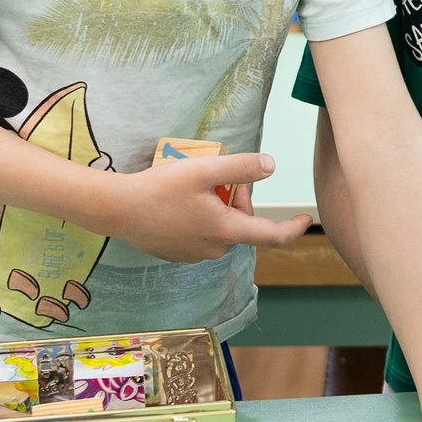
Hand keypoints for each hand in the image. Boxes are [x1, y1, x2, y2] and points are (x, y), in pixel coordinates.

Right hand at [94, 153, 311, 262]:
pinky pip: (202, 235)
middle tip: (220, 178)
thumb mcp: (204, 170)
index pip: (272, 236)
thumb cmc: (159, 188)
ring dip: (220, 209)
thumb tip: (271, 166)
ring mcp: (194, 255)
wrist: (116, 210)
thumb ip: (241, 168)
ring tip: (197, 187)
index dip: (292, 228)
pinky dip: (202, 219)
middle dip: (239, 200)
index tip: (305, 219)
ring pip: (222, 230)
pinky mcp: (177, 254)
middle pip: (243, 225)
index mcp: (226, 231)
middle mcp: (214, 249)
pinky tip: (182, 202)